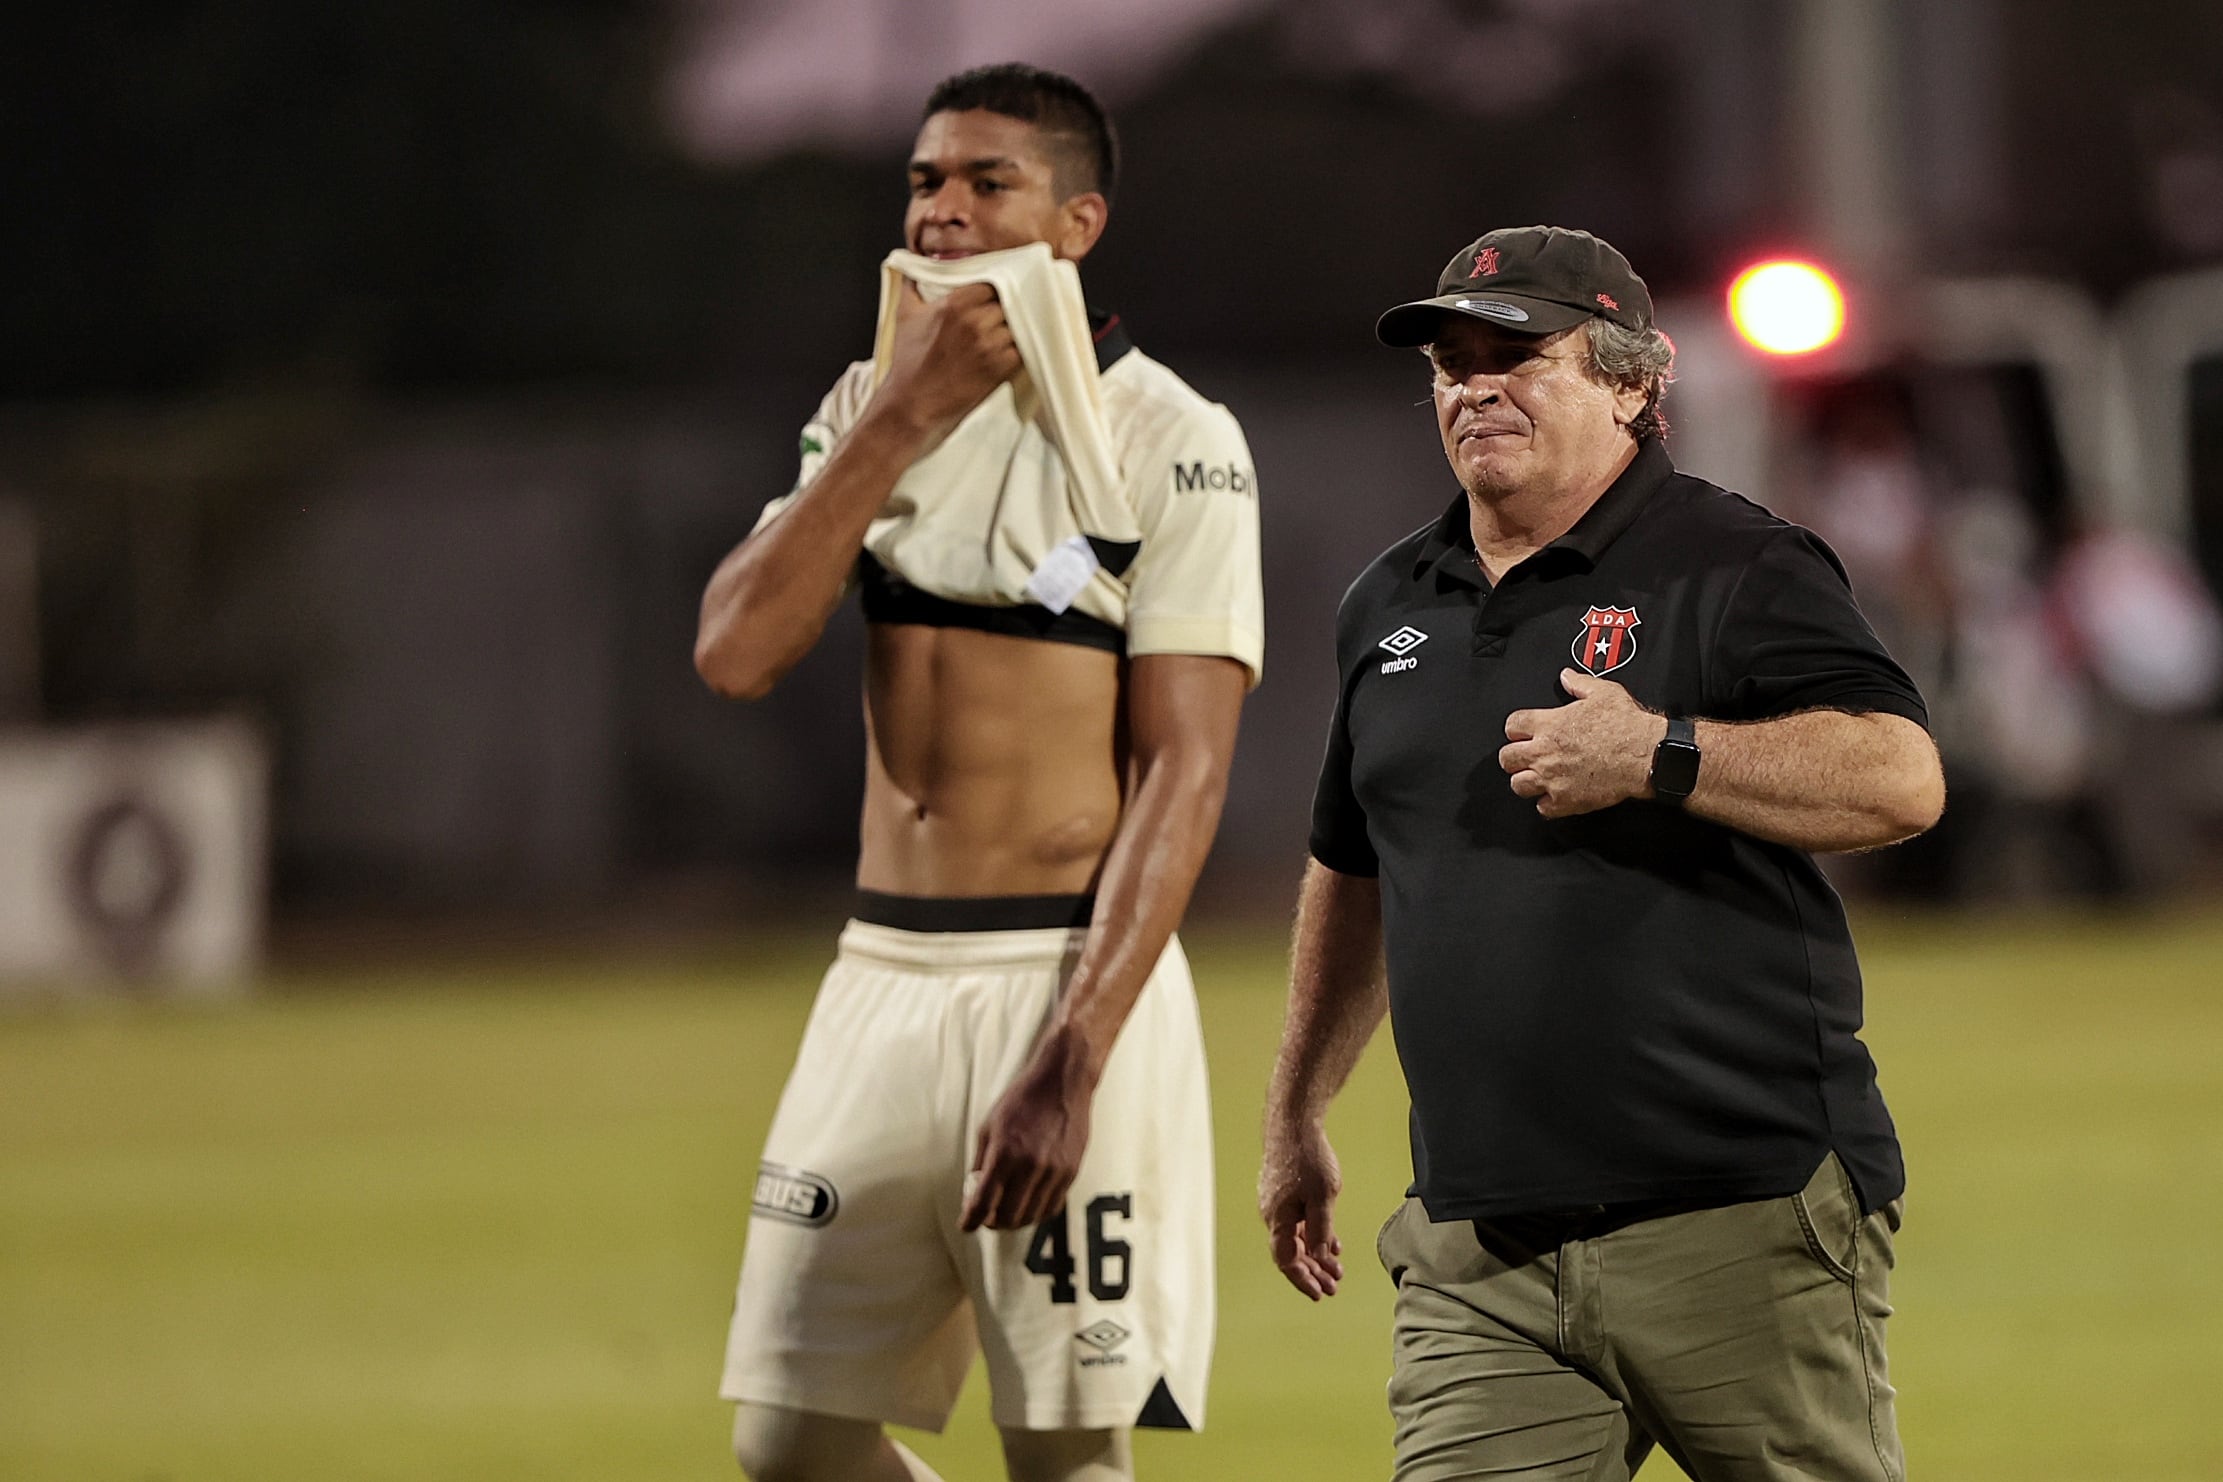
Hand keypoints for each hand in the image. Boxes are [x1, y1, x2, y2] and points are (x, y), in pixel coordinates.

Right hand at [874, 280, 1021, 445]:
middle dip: (1010, 305)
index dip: (997, 287)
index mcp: (956, 304)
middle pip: (1010, 300)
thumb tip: (910, 262)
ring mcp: (991, 345)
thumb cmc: (907, 361)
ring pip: (1020, 323)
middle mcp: (976, 321)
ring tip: (1012, 330)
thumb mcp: (904, 315)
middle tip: (1009, 311)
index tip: (998, 292)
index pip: (993, 281)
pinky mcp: (1000, 368)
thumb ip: (910, 283)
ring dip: (1019, 326)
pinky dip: (1022, 347)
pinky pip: (1024, 348)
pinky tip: (1013, 349)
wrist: (913, 404)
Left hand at [960, 1040, 1092, 1231]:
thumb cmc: (1022, 1100)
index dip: (970, 1220)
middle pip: (1007, 1216)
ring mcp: (1054, 1171)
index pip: (982, 1202)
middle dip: (991, 1223)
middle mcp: (1030, 1166)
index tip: (965, 1225)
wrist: (1062, 1082)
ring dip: (1014, 1221)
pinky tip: (1028, 1204)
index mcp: (1004, 1153)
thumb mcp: (989, 1126)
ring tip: (1006, 1213)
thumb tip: (974, 1192)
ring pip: (1031, 1216)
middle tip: (986, 1217)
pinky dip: (1036, 1213)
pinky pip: (1052, 1207)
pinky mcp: (1071, 1172)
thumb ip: (981, 1162)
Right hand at [1259, 1121, 1344, 1299]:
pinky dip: (1313, 1235)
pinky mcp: (1283, 1193)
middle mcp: (1273, 1215)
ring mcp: (1277, 1203)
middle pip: (1291, 1253)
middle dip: (1312, 1272)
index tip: (1319, 1294)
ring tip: (1335, 1270)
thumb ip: (1321, 1229)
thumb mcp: (1323, 1197)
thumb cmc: (1307, 1158)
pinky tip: (1331, 1243)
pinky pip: (1297, 1223)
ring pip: (1296, 1238)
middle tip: (1333, 1288)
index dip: (1302, 1280)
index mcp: (1278, 1219)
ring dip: (1315, 1255)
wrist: (1293, 1124)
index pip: (1286, 1260)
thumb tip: (1318, 1258)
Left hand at [1499, 668, 1667, 817]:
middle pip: (1506, 758)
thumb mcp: (1603, 692)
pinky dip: (1547, 804)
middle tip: (1525, 755)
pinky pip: (1542, 808)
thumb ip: (1579, 683)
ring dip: (1525, 780)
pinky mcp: (1566, 801)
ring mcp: (1553, 778)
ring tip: (1537, 777)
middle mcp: (1544, 752)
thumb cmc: (1627, 725)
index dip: (1516, 728)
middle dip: (1513, 756)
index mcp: (1549, 724)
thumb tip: (1566, 676)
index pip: (1512, 725)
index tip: (1523, 731)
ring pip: (1518, 785)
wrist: (1647, 756)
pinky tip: (1556, 796)